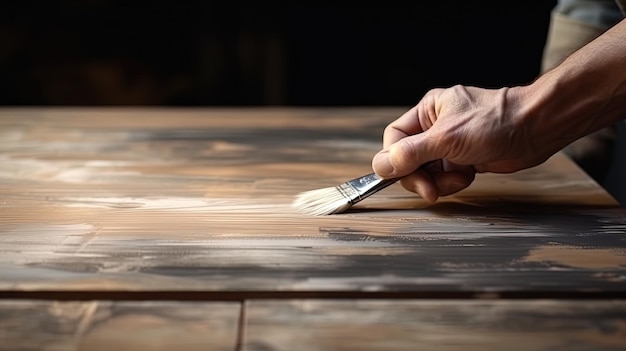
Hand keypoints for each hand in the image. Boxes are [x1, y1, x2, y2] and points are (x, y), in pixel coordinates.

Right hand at [371, 85, 549, 201]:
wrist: (535, 130)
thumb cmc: (495, 122)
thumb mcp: (446, 138)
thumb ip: (411, 154)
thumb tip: (381, 166)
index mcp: (427, 111)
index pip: (395, 138)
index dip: (394, 160)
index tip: (400, 176)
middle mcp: (435, 127)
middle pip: (409, 159)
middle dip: (420, 176)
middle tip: (430, 189)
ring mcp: (450, 145)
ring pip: (426, 172)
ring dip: (439, 181)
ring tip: (459, 177)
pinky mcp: (463, 159)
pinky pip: (444, 178)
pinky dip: (453, 182)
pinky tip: (468, 175)